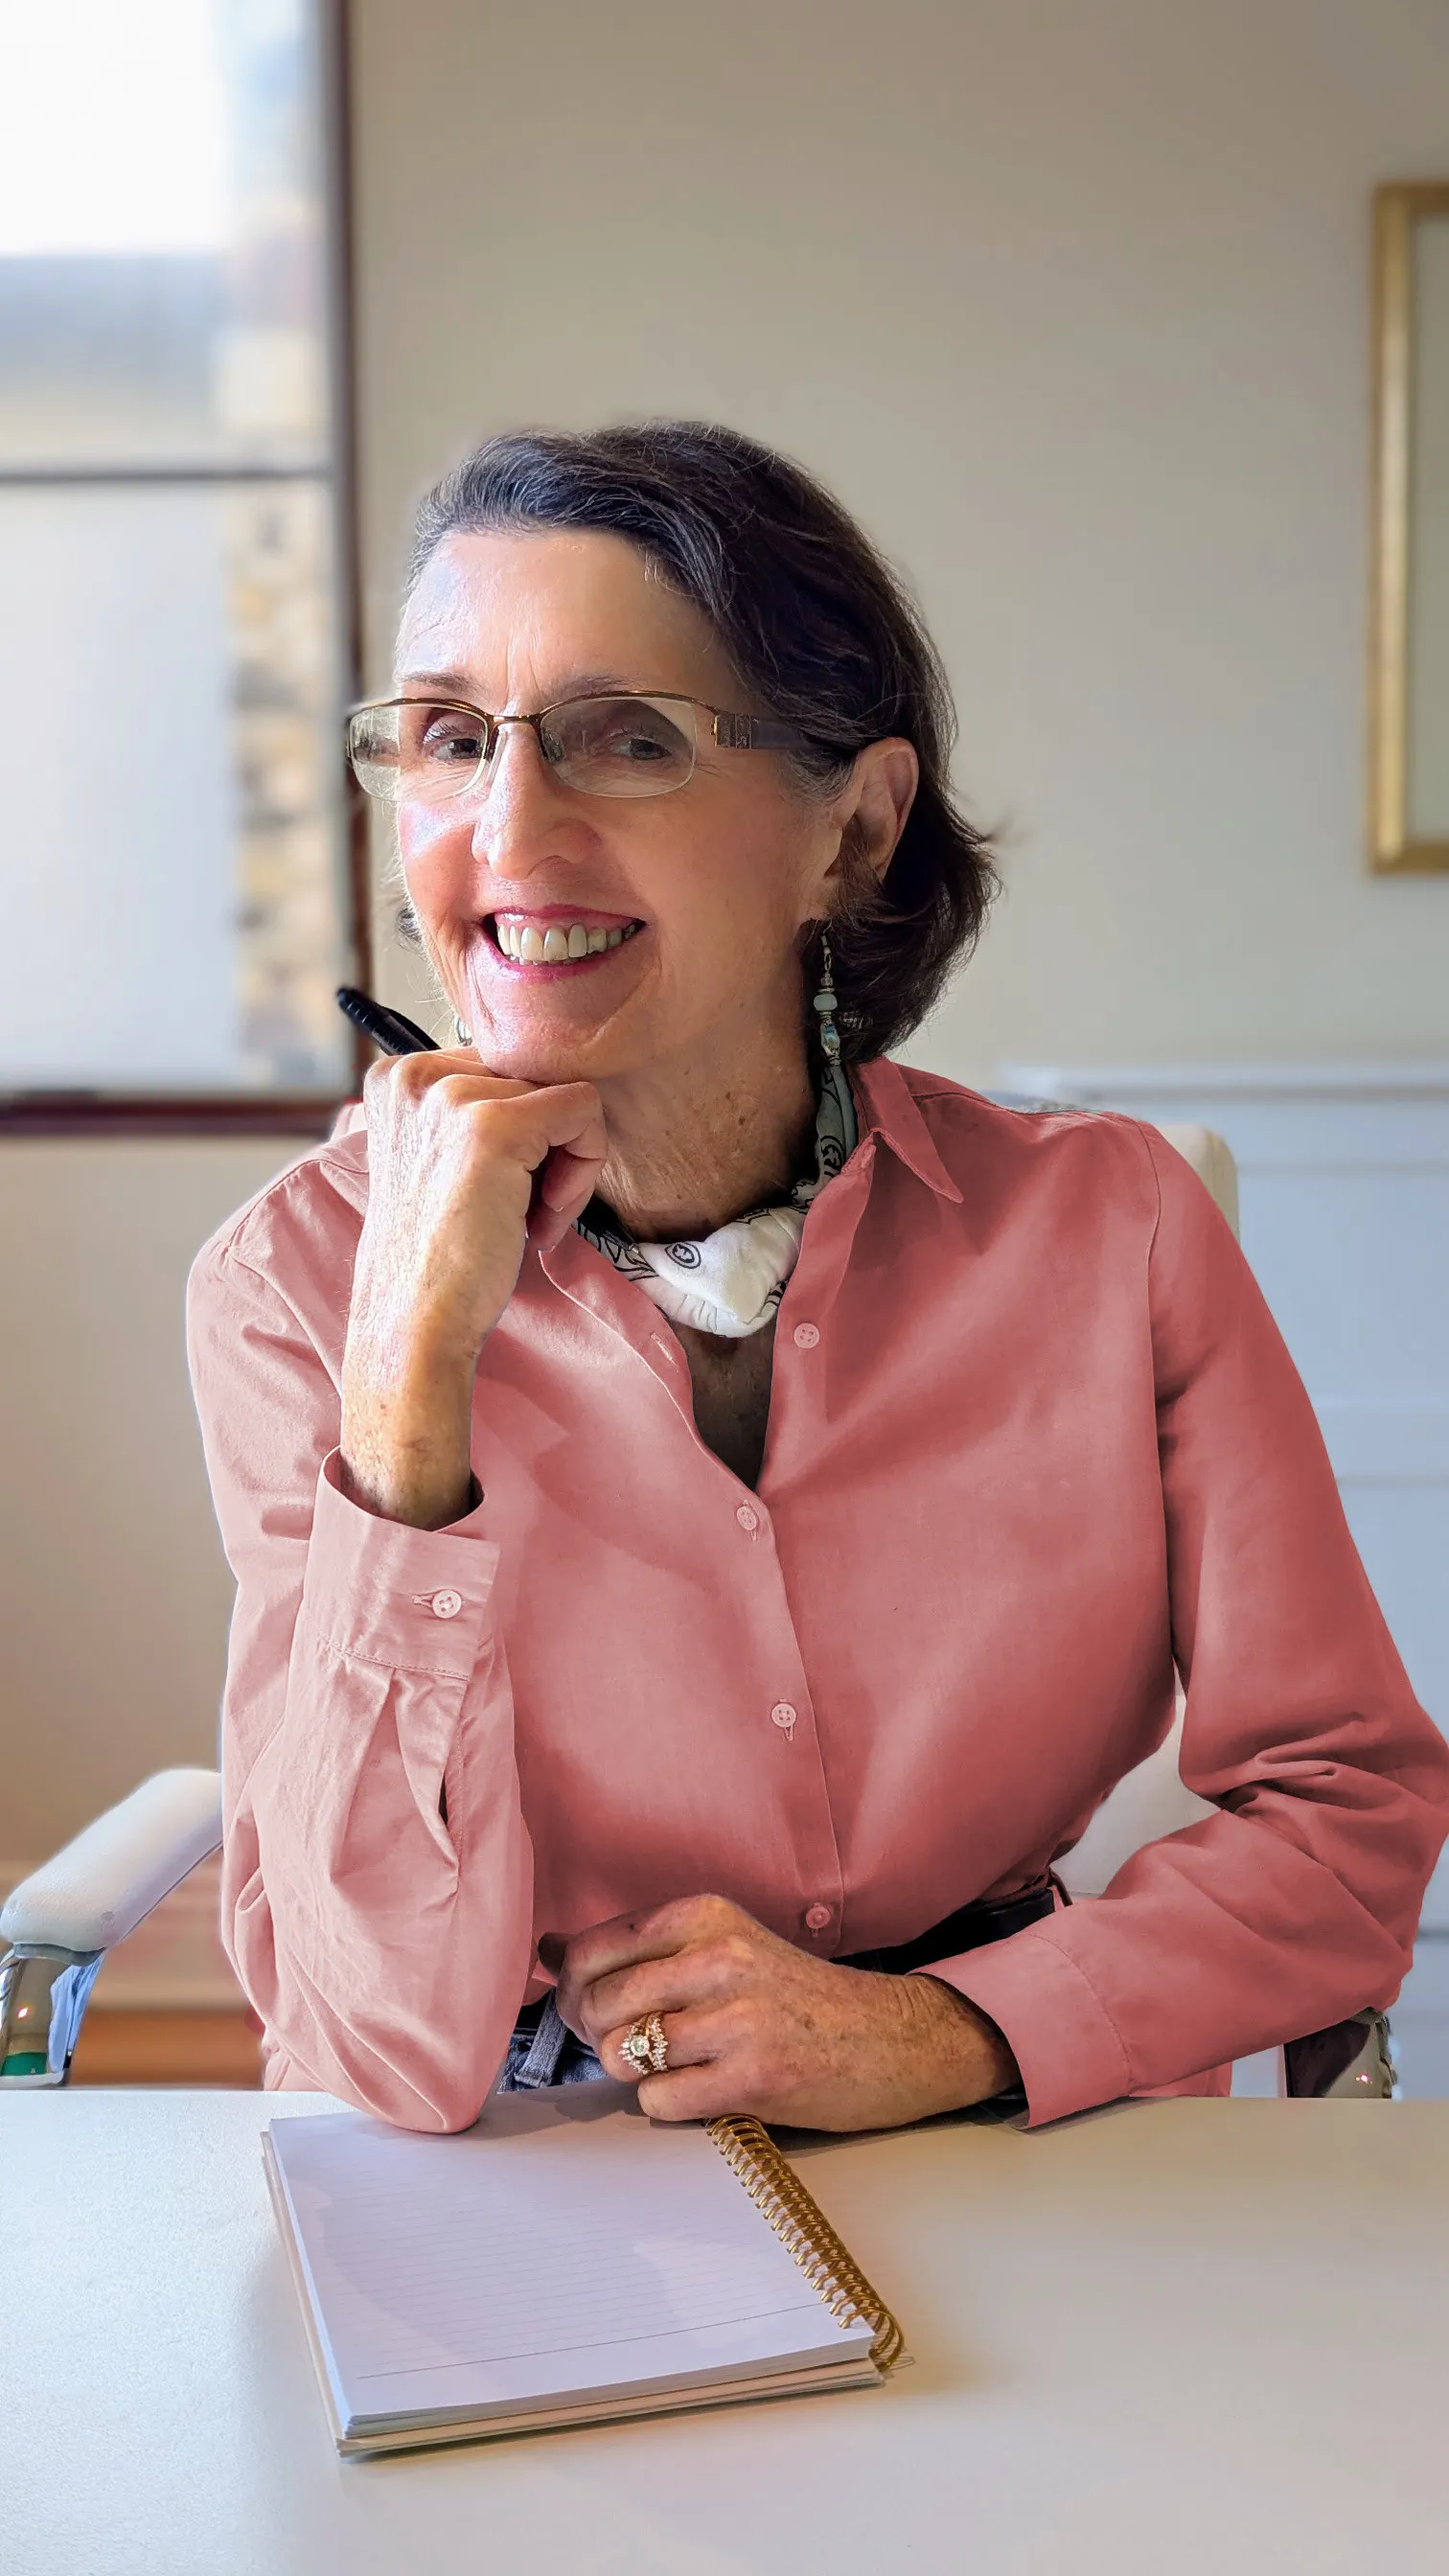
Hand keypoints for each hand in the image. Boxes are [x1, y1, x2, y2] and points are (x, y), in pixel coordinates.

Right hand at [340, 1046, 607, 1525]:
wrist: (415, 1324)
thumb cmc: (437, 1259)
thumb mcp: (441, 1163)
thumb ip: (474, 1114)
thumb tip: (555, 1088)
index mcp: (398, 1077)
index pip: (505, 1067)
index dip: (523, 1132)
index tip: (504, 1191)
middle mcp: (417, 1073)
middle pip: (537, 1076)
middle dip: (547, 1148)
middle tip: (521, 1212)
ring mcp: (452, 1096)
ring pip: (567, 1096)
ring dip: (564, 1166)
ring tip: (526, 1220)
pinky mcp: (494, 1126)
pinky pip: (586, 1113)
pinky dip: (583, 1173)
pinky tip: (541, 1221)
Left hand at [551, 1894, 1020, 2130]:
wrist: (895, 2038)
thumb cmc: (798, 1996)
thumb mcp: (726, 1945)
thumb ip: (641, 1947)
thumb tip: (547, 1948)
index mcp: (708, 1915)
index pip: (594, 1947)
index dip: (576, 1987)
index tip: (591, 2004)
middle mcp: (721, 1957)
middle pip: (600, 2004)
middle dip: (597, 2035)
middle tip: (631, 2043)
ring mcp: (738, 2019)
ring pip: (622, 2055)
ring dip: (634, 2072)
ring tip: (677, 2065)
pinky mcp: (754, 2078)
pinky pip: (660, 2100)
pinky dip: (669, 2104)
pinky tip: (704, 2090)